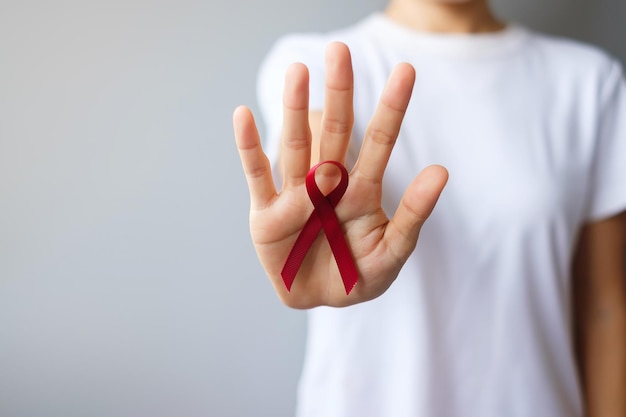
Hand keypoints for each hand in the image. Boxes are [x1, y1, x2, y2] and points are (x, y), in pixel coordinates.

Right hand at [233, 42, 447, 307]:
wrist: (317, 300)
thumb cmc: (357, 276)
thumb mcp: (391, 252)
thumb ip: (413, 214)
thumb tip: (442, 170)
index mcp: (361, 190)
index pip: (378, 143)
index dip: (391, 109)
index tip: (406, 71)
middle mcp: (327, 182)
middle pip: (334, 132)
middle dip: (339, 93)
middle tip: (340, 50)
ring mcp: (295, 194)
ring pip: (295, 145)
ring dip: (294, 109)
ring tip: (299, 71)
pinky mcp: (265, 213)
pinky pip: (257, 175)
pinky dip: (249, 147)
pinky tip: (243, 115)